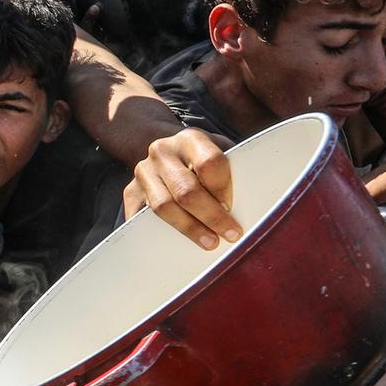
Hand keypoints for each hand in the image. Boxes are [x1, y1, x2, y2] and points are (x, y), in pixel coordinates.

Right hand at [122, 128, 242, 249]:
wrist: (164, 152)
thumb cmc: (202, 160)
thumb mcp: (220, 152)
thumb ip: (234, 170)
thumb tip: (256, 204)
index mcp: (189, 139)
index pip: (209, 163)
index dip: (223, 189)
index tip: (233, 207)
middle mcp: (162, 151)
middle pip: (186, 189)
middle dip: (211, 216)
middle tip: (231, 234)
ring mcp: (143, 172)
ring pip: (164, 206)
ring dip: (189, 228)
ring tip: (210, 243)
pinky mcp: (130, 192)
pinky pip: (141, 219)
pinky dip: (157, 235)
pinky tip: (175, 246)